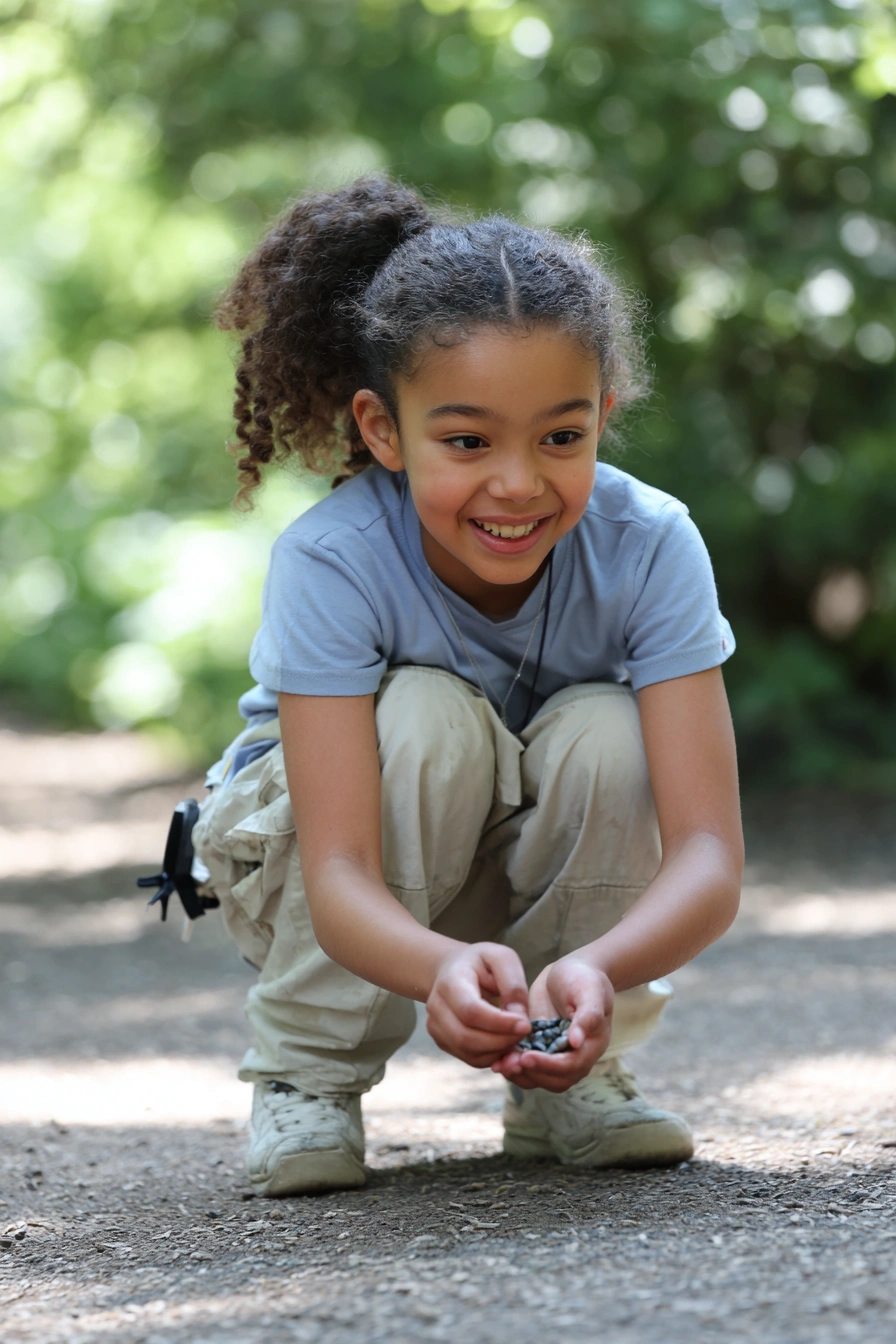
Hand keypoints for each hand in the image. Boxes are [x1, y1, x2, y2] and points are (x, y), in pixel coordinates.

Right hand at [426, 943, 530, 1067]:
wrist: (453, 968)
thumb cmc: (481, 962)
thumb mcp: (501, 958)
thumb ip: (512, 984)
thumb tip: (519, 1017)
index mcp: (450, 981)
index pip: (471, 1011)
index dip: (500, 1023)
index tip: (526, 1025)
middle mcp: (437, 1006)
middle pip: (466, 1037)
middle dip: (501, 1041)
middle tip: (525, 1034)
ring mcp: (436, 1026)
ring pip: (468, 1052)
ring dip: (498, 1051)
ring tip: (517, 1038)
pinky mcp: (443, 1041)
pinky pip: (470, 1058)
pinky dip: (491, 1057)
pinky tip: (505, 1043)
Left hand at [491, 955, 613, 1091]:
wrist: (570, 971)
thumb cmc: (584, 978)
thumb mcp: (591, 991)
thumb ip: (588, 1015)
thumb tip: (576, 1042)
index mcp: (592, 1045)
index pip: (572, 1065)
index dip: (549, 1065)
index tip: (526, 1057)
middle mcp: (576, 1056)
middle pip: (556, 1079)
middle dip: (532, 1073)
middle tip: (508, 1063)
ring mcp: (557, 1054)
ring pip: (540, 1078)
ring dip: (520, 1075)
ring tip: (500, 1064)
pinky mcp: (540, 1049)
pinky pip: (528, 1067)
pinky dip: (513, 1066)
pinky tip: (498, 1059)